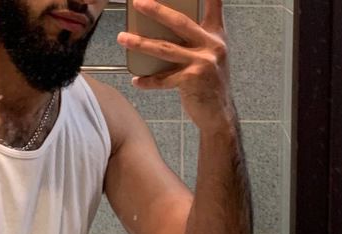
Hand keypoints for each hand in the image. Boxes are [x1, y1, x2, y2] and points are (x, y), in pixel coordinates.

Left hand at [117, 0, 232, 131]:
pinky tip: (136, 80)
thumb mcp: (211, 55)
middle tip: (138, 2)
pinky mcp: (191, 80)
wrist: (219, 113)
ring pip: (165, 49)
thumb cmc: (210, 83)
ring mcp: (202, 62)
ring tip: (122, 38)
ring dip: (140, 43)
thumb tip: (163, 31)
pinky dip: (148, 81)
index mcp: (216, 34)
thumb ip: (196, 40)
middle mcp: (211, 45)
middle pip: (179, 22)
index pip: (214, 4)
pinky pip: (162, 79)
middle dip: (156, 11)